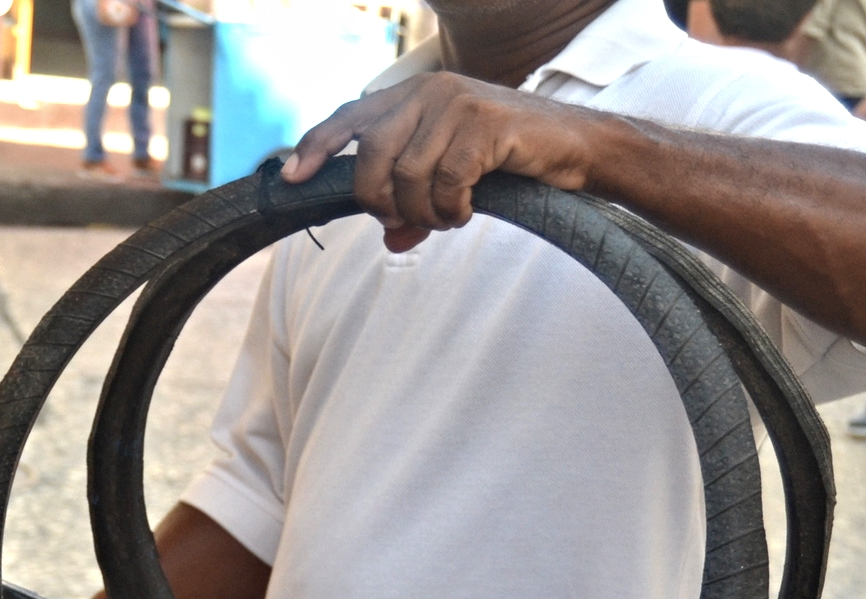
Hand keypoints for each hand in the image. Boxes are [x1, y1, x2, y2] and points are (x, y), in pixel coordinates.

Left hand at [281, 74, 602, 253]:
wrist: (575, 146)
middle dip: (380, 202)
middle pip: (370, 158)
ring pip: (406, 177)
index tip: (290, 179)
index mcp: (413, 96)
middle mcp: (429, 93)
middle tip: (407, 221)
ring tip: (448, 218)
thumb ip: (415, 201)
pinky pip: (444, 182)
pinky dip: (451, 209)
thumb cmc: (509, 159)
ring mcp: (455, 104)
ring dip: (423, 213)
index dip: (315, 148)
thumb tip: (390, 240)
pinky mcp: (483, 125)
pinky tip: (466, 211)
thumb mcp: (453, 177)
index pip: (348, 119)